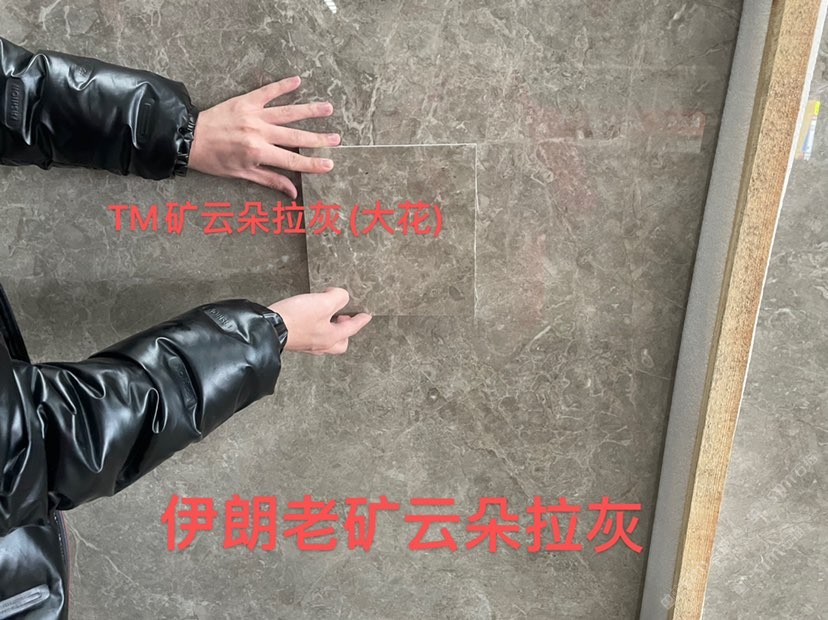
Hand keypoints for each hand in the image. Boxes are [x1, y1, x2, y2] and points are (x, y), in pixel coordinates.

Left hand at [188, 76, 339, 197]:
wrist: (188, 138)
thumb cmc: (214, 160)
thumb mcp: (242, 174)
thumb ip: (270, 180)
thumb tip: (293, 192)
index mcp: (258, 153)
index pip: (292, 160)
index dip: (312, 163)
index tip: (329, 164)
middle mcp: (259, 133)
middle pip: (296, 136)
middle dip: (318, 138)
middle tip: (337, 138)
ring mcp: (254, 115)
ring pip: (287, 112)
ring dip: (309, 111)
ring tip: (328, 108)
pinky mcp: (246, 101)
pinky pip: (267, 92)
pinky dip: (282, 86)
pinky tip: (297, 81)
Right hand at [268, 288, 371, 354]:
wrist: (267, 328)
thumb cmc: (296, 318)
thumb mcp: (322, 302)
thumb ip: (338, 297)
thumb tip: (340, 296)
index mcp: (331, 337)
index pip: (352, 328)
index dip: (360, 320)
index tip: (366, 316)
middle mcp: (320, 345)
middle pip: (339, 342)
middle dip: (344, 331)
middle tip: (342, 318)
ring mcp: (306, 345)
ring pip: (325, 341)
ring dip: (330, 330)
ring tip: (326, 316)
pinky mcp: (294, 342)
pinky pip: (312, 338)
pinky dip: (316, 329)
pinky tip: (310, 320)